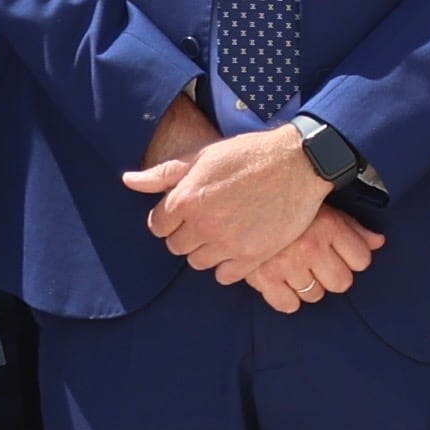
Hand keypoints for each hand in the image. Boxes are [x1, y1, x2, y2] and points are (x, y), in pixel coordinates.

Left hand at [128, 120, 328, 276]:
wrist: (301, 161)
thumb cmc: (251, 154)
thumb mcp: (205, 155)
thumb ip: (164, 173)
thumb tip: (128, 181)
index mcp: (186, 198)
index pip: (158, 226)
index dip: (173, 218)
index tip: (192, 210)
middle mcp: (202, 224)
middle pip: (177, 247)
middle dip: (189, 235)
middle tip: (213, 219)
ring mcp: (227, 242)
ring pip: (198, 262)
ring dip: (209, 250)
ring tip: (229, 231)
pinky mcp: (252, 255)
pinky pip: (224, 275)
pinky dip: (229, 265)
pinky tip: (240, 246)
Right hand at [237, 205, 382, 313]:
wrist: (243, 202)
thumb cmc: (289, 207)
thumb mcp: (325, 210)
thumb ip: (354, 228)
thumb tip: (379, 243)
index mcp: (329, 227)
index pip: (362, 260)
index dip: (355, 259)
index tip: (344, 255)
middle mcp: (311, 248)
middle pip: (341, 282)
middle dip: (335, 276)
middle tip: (321, 266)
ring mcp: (286, 265)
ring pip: (315, 295)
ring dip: (311, 287)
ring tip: (300, 271)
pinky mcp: (263, 278)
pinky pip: (287, 305)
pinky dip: (288, 300)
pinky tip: (285, 285)